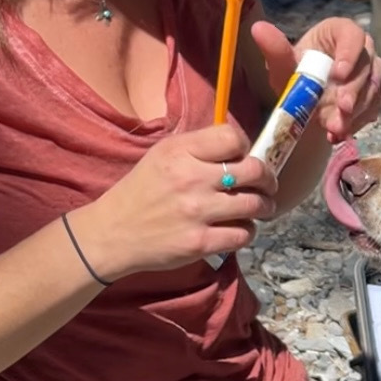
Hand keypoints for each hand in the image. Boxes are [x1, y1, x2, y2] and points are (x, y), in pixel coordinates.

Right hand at [72, 122, 276, 277]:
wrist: (112, 233)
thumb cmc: (142, 190)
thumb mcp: (162, 156)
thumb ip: (199, 148)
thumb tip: (242, 147)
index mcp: (179, 151)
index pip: (232, 137)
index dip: (245, 147)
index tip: (244, 158)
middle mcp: (190, 178)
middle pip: (254, 171)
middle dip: (267, 179)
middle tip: (266, 185)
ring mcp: (196, 212)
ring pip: (255, 205)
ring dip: (264, 207)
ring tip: (260, 208)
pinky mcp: (199, 243)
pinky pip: (244, 234)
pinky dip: (248, 231)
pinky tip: (239, 228)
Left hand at [252, 18, 380, 142]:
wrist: (308, 103)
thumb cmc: (296, 76)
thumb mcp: (283, 65)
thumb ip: (275, 49)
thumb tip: (258, 28)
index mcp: (340, 32)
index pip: (353, 35)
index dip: (350, 54)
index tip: (338, 74)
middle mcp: (363, 48)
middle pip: (367, 66)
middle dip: (354, 92)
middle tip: (341, 110)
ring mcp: (373, 71)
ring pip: (374, 89)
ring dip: (356, 111)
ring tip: (335, 129)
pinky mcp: (378, 93)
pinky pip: (376, 106)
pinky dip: (358, 122)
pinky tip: (340, 133)